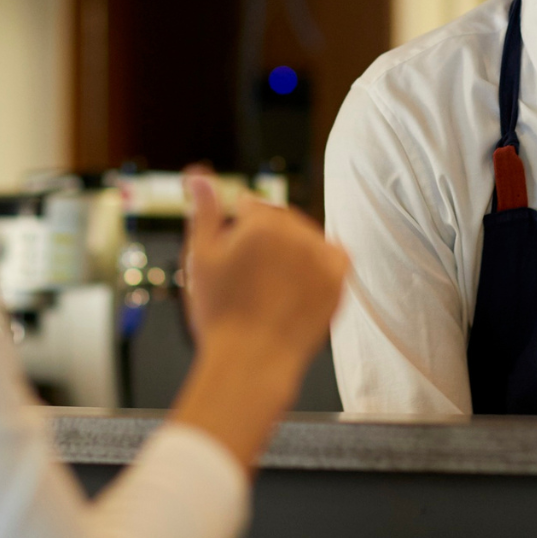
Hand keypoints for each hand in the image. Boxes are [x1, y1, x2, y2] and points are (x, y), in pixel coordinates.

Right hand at [168, 168, 348, 472]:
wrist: (250, 364)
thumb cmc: (220, 314)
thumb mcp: (201, 257)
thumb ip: (203, 209)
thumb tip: (198, 172)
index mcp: (261, 221)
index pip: (250, 206)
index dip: (235, 231)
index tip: (232, 261)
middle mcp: (296, 232)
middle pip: (279, 220)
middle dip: (264, 240)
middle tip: (248, 279)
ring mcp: (321, 256)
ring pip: (305, 237)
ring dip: (291, 250)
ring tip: (271, 286)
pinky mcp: (339, 280)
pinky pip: (335, 255)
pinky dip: (321, 262)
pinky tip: (300, 282)